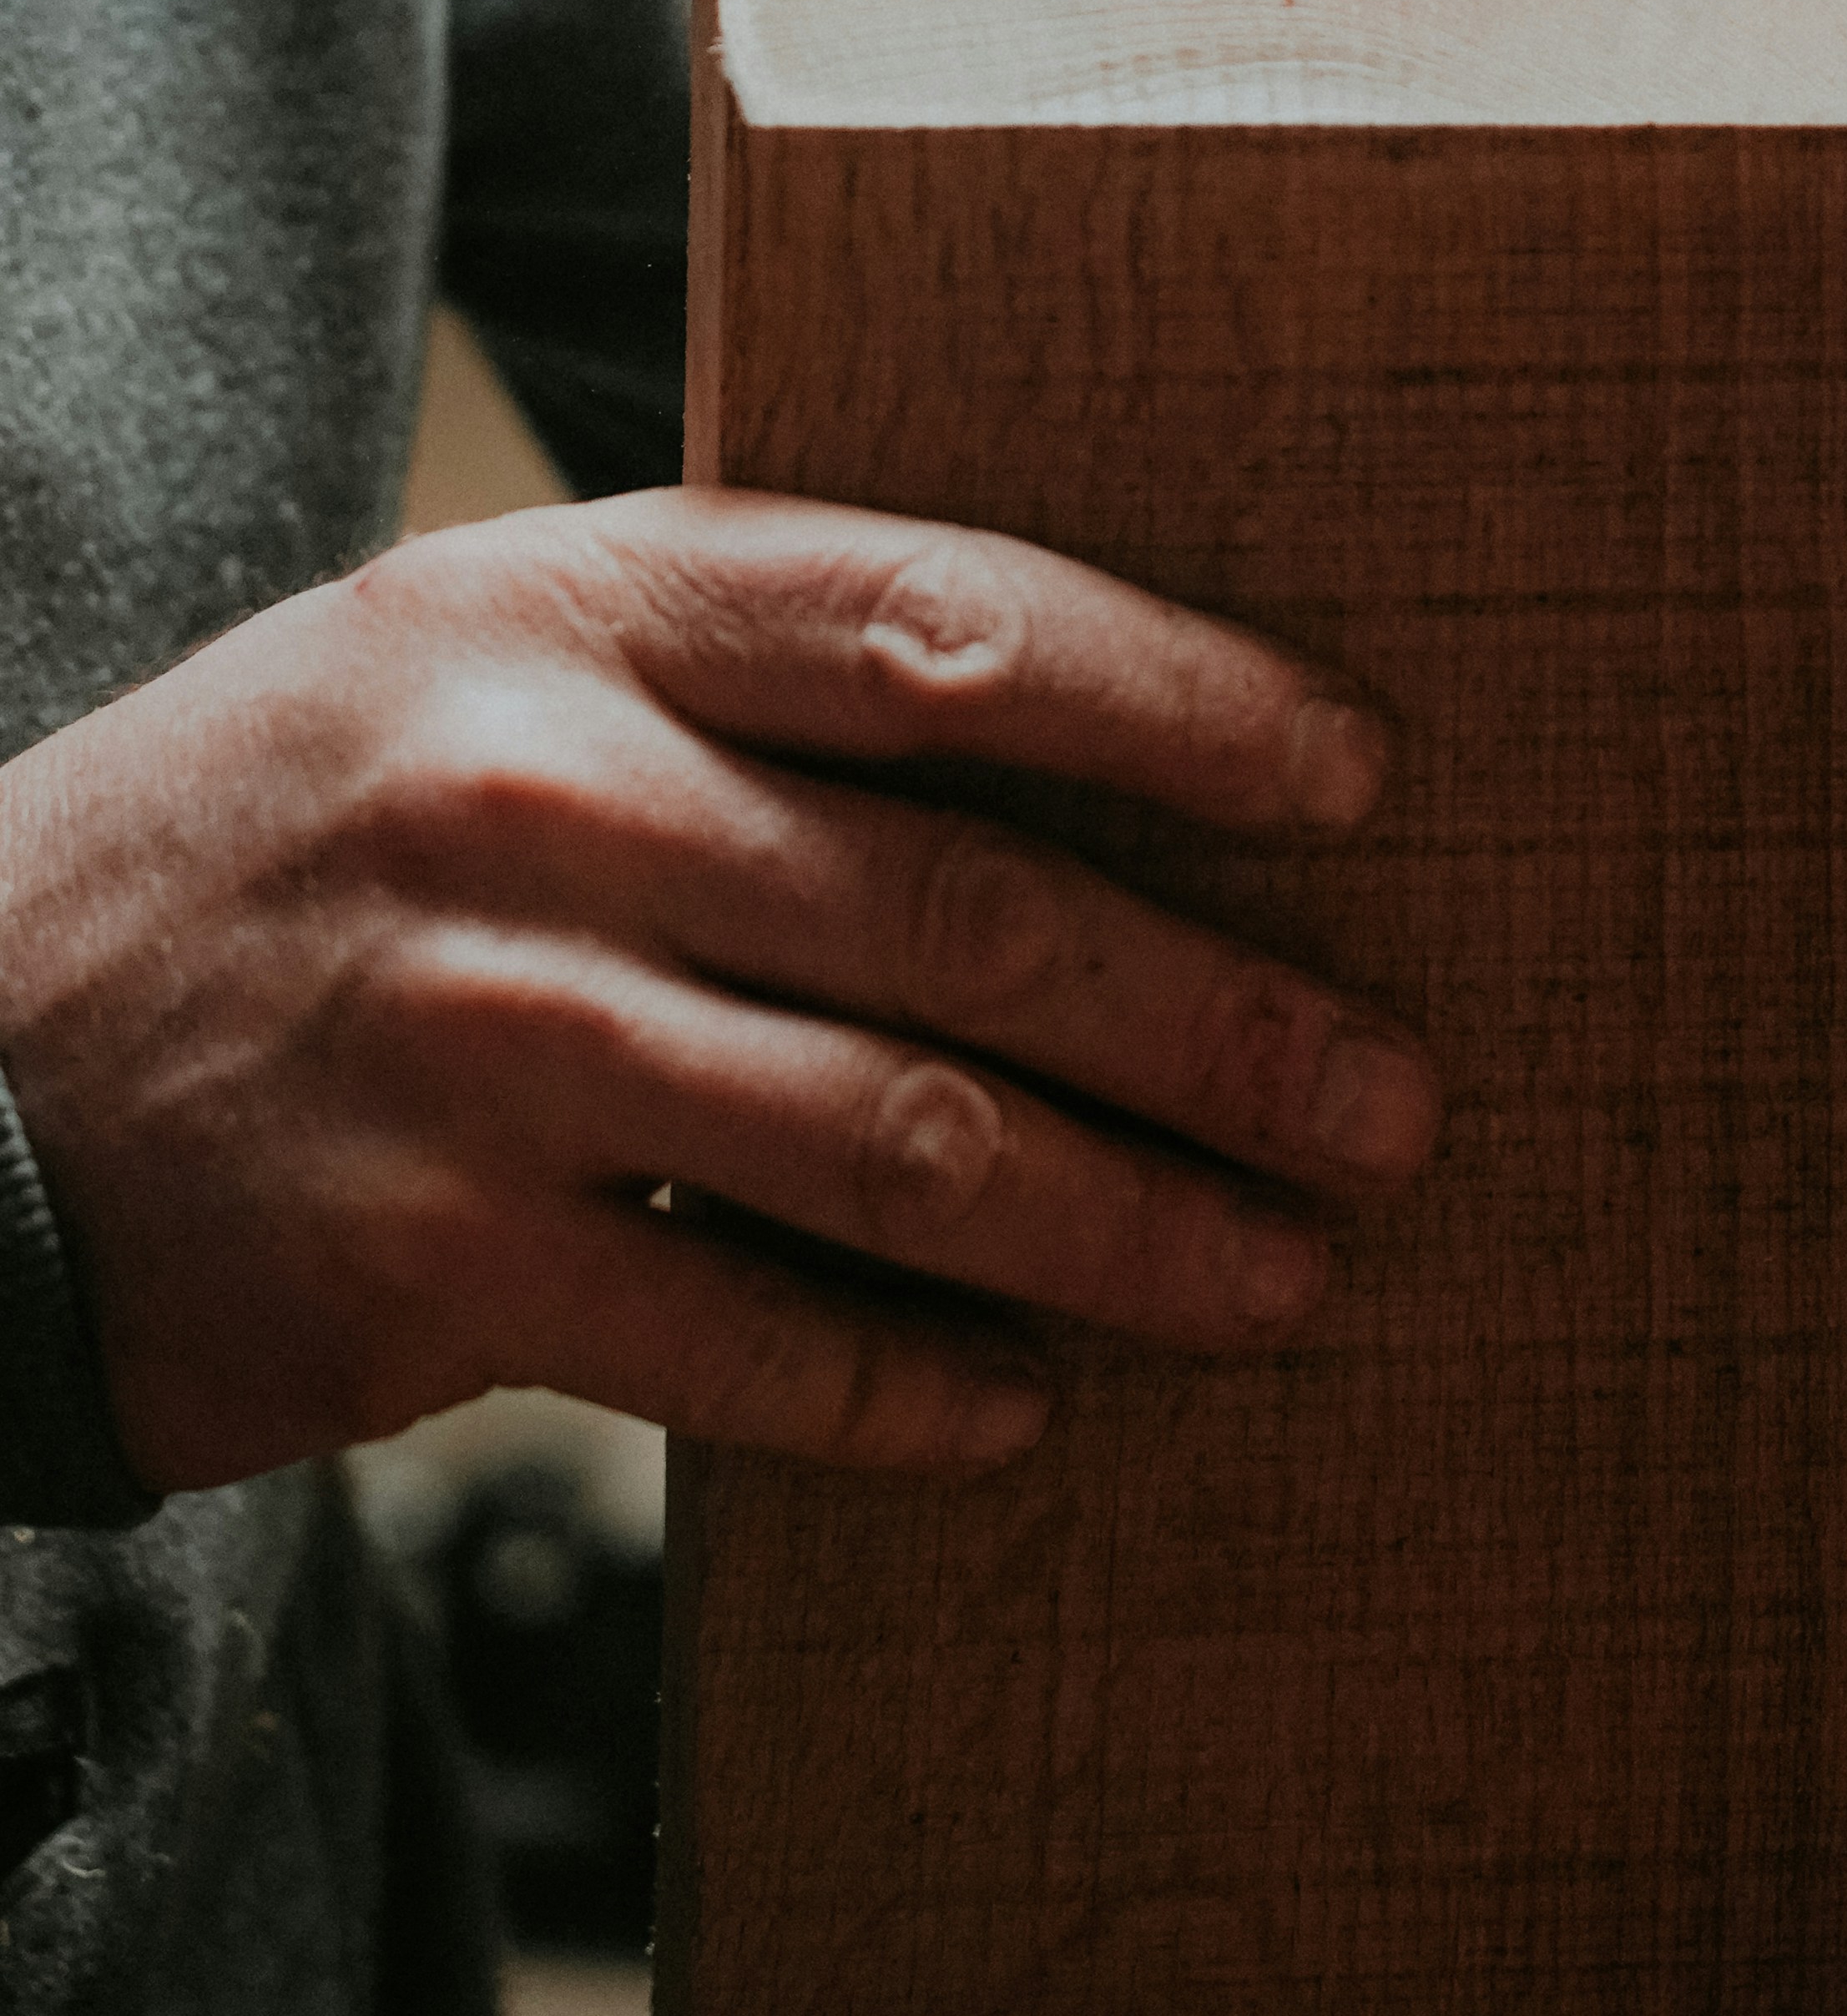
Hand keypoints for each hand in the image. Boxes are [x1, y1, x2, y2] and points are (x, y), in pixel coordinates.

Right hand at [0, 493, 1438, 1491]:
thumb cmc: (287, 839)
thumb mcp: (474, 658)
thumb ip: (732, 677)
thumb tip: (1079, 763)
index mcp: (575, 605)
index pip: (942, 625)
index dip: (1179, 702)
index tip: (1355, 780)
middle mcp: (539, 796)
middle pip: (968, 912)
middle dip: (1221, 1022)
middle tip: (1390, 1104)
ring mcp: (483, 1032)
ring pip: (898, 1140)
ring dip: (1125, 1227)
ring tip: (1275, 1277)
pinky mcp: (431, 1262)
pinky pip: (743, 1338)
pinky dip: (910, 1391)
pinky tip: (1020, 1411)